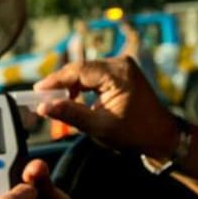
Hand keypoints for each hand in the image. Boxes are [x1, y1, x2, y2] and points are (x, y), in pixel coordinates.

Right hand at [35, 57, 181, 160]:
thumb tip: (43, 107)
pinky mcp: (121, 71)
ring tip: (55, 101)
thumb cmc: (134, 133)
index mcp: (118, 74)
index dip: (55, 80)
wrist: (161, 135)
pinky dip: (82, 85)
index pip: (78, 70)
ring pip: (86, 71)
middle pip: (81, 68)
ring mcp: (122, 65)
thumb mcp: (99, 127)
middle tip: (40, 98)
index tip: (36, 91)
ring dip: (70, 85)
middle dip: (60, 83)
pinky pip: (95, 74)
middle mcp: (120, 63)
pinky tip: (73, 99)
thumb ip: (70, 114)